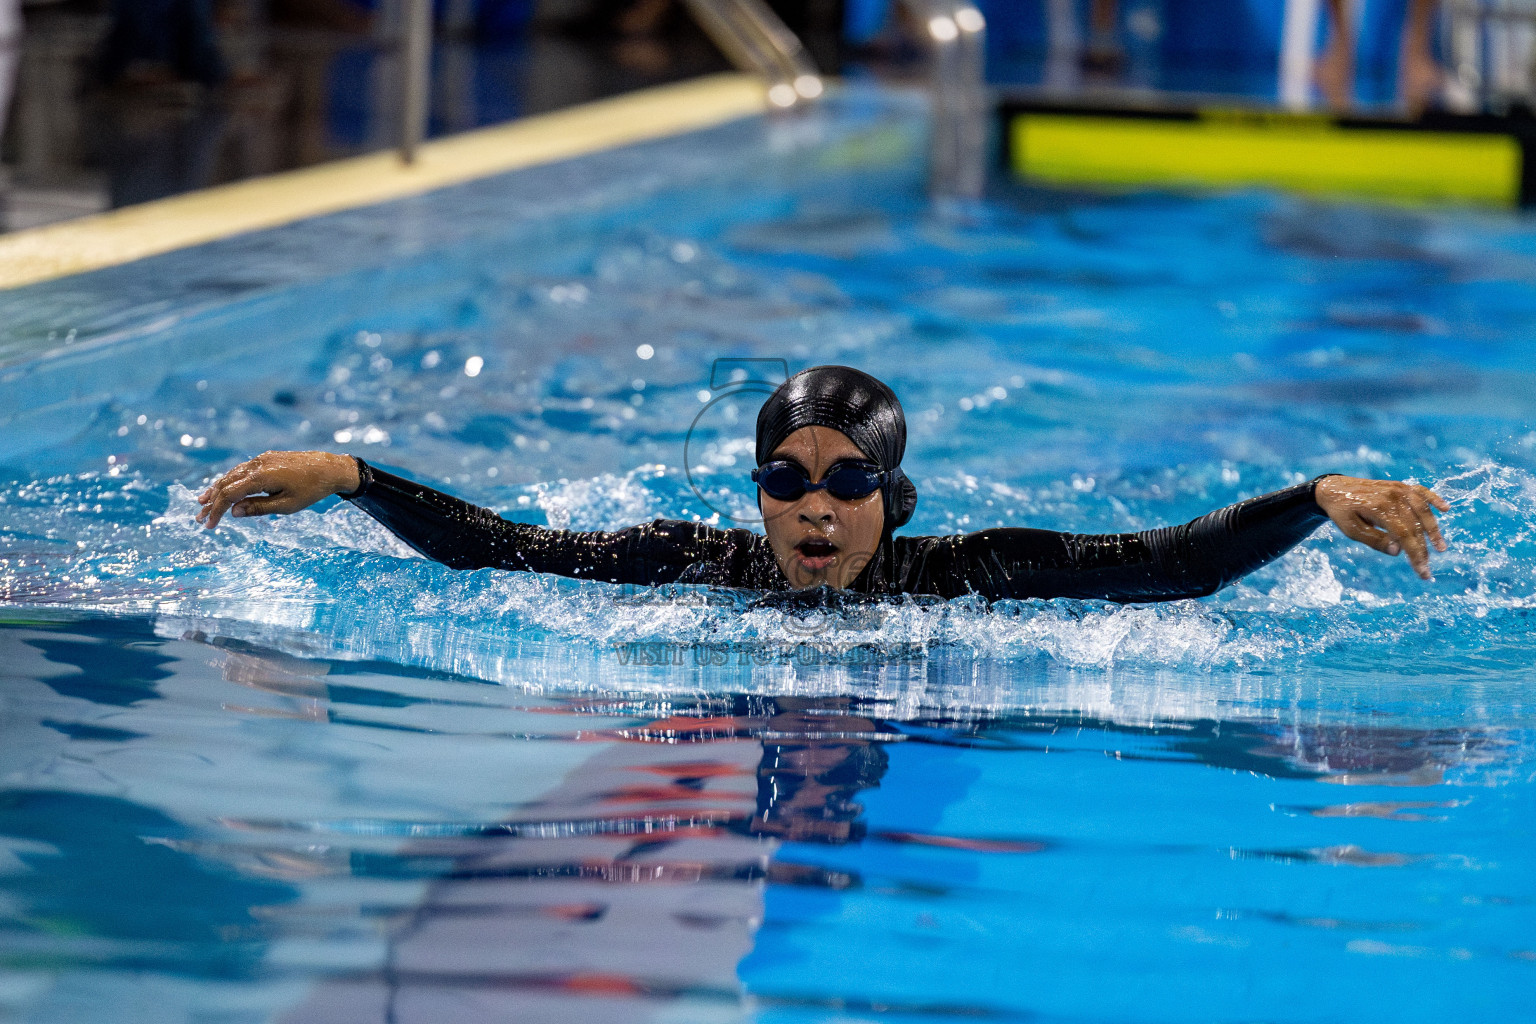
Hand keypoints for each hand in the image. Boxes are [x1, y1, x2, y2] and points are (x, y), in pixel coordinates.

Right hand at [195, 451, 360, 529]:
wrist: (330, 468)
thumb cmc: (311, 490)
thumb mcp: (286, 505)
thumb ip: (258, 508)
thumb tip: (233, 512)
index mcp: (261, 477)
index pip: (230, 494)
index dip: (217, 510)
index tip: (209, 525)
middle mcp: (257, 464)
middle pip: (226, 483)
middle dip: (212, 501)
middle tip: (199, 517)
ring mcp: (261, 459)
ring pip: (232, 474)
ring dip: (217, 489)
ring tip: (204, 502)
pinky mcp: (266, 458)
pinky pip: (242, 469)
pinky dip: (230, 480)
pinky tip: (225, 488)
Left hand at [1313, 475, 1448, 579]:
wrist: (1334, 488)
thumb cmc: (1342, 512)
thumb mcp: (1351, 529)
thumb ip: (1374, 540)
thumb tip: (1398, 551)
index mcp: (1380, 507)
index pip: (1405, 534)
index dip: (1415, 554)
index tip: (1422, 572)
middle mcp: (1393, 496)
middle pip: (1415, 525)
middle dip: (1423, 549)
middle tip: (1426, 568)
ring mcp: (1398, 489)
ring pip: (1423, 510)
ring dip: (1433, 529)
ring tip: (1440, 547)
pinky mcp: (1400, 485)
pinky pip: (1421, 491)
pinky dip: (1434, 499)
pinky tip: (1446, 509)